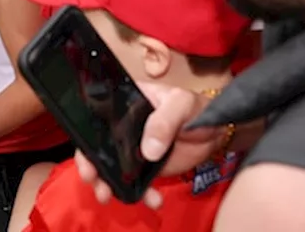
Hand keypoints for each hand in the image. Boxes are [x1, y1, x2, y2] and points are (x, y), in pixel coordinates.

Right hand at [74, 82, 221, 207]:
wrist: (218, 131)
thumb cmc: (197, 108)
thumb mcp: (181, 104)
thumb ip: (164, 121)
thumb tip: (148, 151)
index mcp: (127, 104)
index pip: (99, 117)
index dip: (86, 135)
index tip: (86, 154)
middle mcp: (125, 126)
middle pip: (99, 146)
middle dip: (91, 166)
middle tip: (94, 180)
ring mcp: (135, 148)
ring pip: (114, 168)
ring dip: (109, 184)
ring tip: (109, 197)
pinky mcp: (148, 168)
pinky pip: (138, 183)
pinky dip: (142, 194)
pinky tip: (153, 200)